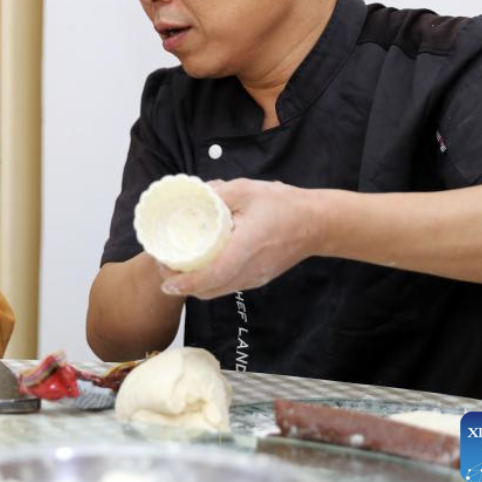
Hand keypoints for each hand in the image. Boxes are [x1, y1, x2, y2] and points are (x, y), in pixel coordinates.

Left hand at [159, 178, 326, 299]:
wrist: (317, 224)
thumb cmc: (284, 205)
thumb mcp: (247, 190)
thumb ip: (218, 193)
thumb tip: (191, 196)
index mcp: (246, 247)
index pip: (213, 274)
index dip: (186, 282)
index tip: (166, 280)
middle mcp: (250, 269)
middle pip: (209, 289)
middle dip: (182, 284)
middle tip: (163, 268)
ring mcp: (255, 278)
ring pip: (217, 291)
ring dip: (194, 286)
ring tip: (176, 268)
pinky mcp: (258, 278)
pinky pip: (228, 286)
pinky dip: (209, 282)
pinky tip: (199, 267)